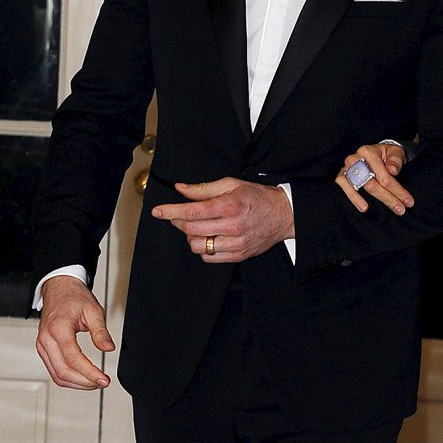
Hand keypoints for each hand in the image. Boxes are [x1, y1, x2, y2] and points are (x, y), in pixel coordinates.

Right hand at [36, 275, 114, 389]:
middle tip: (102, 382)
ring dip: (77, 384)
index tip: (104, 379)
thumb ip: (101, 331)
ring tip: (94, 383)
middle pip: (63, 371)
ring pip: (57, 375)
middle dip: (84, 382)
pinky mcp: (43, 349)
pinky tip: (82, 378)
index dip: (89, 373)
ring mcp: (42, 345)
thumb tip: (108, 348)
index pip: (73, 358)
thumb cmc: (73, 297)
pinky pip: (53, 370)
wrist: (58, 289)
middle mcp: (46, 339)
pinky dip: (68, 379)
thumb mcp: (93, 310)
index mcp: (58, 328)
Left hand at [151, 178, 293, 261]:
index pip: (192, 211)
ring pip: (198, 246)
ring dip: (191, 237)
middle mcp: (232, 226)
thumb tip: (181, 189)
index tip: (158, 211)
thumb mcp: (232, 184)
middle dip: (178, 222)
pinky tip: (209, 238)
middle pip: (191, 230)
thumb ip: (204, 189)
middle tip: (179, 216)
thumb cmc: (258, 198)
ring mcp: (235, 243)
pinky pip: (209, 257)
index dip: (171, 211)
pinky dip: (203, 249)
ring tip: (198, 228)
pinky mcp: (239, 255)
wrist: (284, 215)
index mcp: (229, 205)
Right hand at [334, 142, 414, 215]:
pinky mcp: (342, 174)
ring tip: (370, 210)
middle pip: (371, 183)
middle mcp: (355, 158)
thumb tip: (393, 170)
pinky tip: (362, 207)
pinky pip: (343, 185)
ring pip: (356, 185)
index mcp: (369, 152)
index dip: (397, 190)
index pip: (383, 175)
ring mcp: (347, 167)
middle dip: (387, 198)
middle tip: (400, 210)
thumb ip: (396, 160)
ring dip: (364, 199)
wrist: (377, 153)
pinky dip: (352, 196)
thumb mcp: (396, 153)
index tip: (408, 201)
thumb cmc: (387, 155)